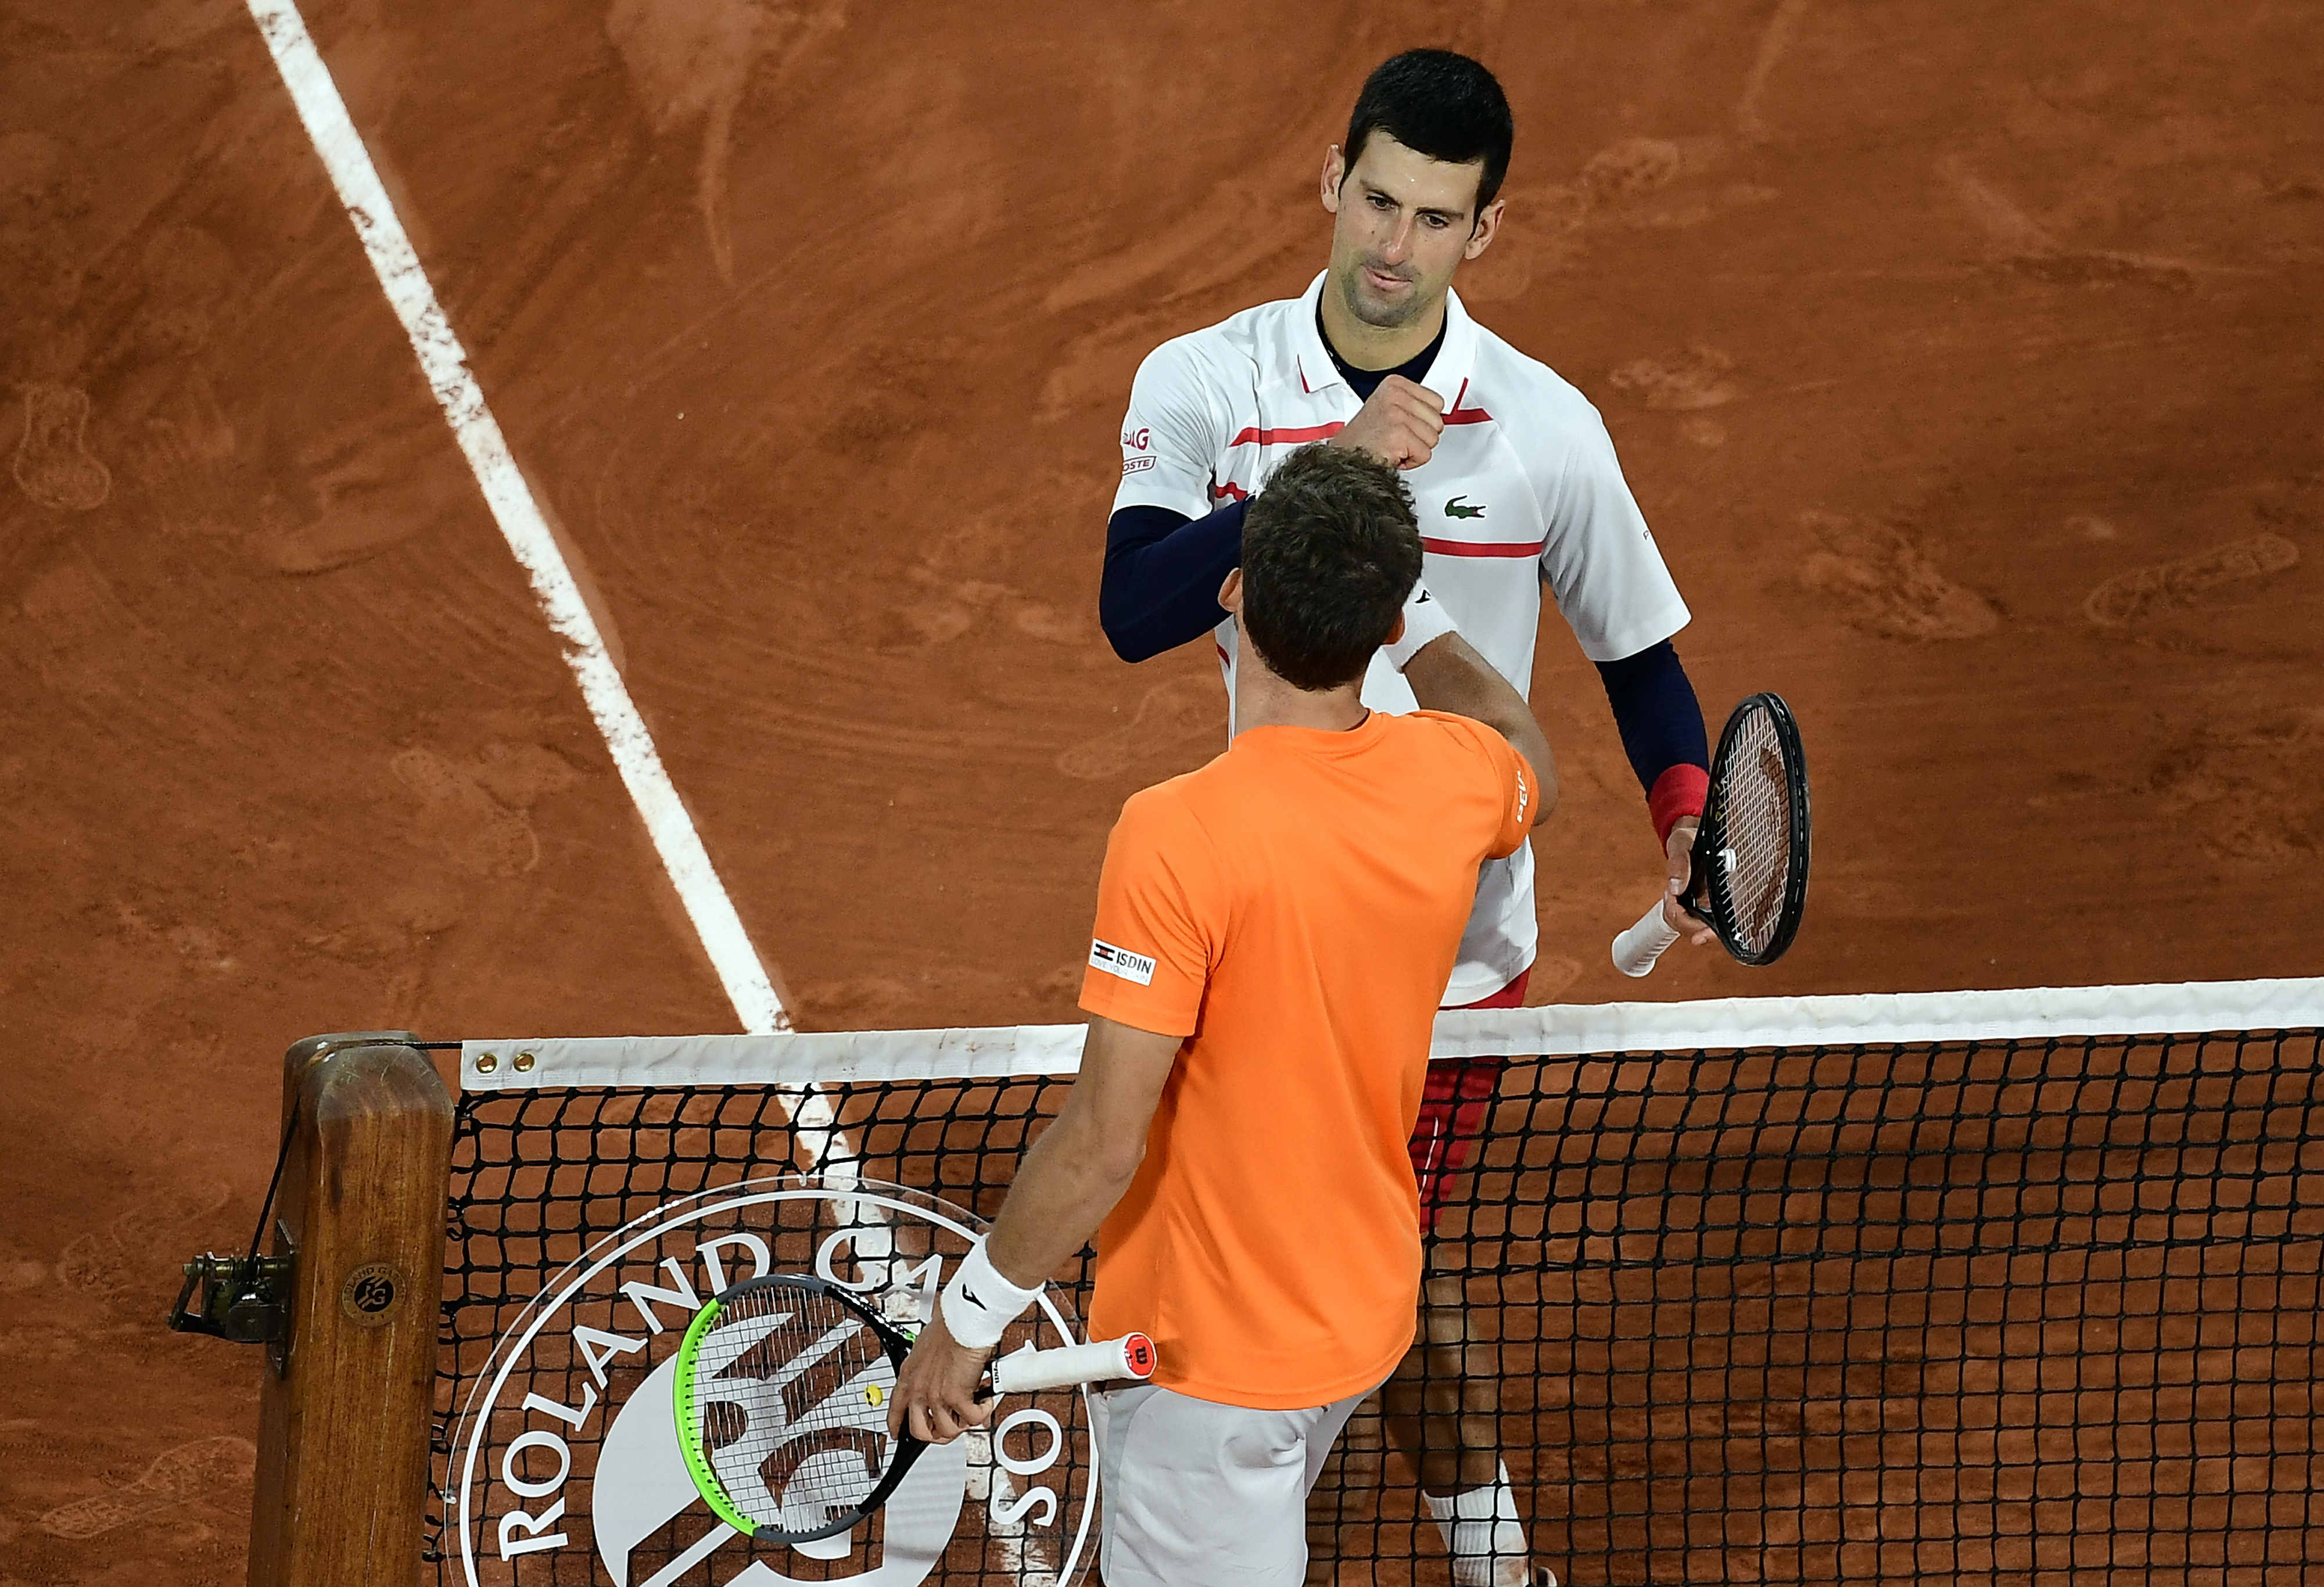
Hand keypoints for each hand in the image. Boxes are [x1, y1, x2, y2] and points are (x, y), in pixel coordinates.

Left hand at [886, 1303, 995, 1444]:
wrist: (962, 1322)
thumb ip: (927, 1368)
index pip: (895, 1409)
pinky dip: (982, 1411)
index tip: (896, 1432)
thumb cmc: (948, 1327)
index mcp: (908, 1376)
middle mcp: (919, 1390)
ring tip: (972, 1407)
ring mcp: (936, 1396)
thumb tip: (938, 1375)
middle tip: (951, 1425)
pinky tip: (985, 1399)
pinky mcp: (957, 1398)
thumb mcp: (924, 1348)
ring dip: (963, 1422)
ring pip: (948, 1430)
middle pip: (920, 1431)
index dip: (896, 1425)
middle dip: (937, 1434)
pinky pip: (972, 1418)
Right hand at [1327, 375, 1442, 470]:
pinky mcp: (1399, 435)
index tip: (1403, 424)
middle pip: (1437, 421)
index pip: (1437, 402)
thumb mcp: (1387, 407)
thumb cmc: (1364, 438)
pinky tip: (1394, 454)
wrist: (1343, 458)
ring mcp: (1397, 415)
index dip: (1423, 420)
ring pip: (1433, 439)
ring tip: (1394, 445)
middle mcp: (1396, 396)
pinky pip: (1425, 454)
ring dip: (1415, 449)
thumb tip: (1438, 412)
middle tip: (1398, 437)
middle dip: (1420, 436)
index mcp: (1395, 384)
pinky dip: (1411, 462)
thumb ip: (1413, 404)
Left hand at [1661, 818, 1714, 945]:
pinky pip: (1686, 919)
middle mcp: (1720, 898)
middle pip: (1704, 928)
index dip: (1712, 933)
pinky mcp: (1700, 904)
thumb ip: (1679, 863)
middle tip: (1670, 894)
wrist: (1689, 834)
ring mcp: (1710, 903)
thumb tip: (1676, 888)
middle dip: (1682, 920)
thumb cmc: (1690, 836)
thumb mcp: (1681, 843)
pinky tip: (1672, 896)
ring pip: (1692, 927)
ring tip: (1670, 892)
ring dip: (1676, 915)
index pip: (1726, 920)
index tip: (1697, 939)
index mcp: (1725, 883)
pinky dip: (1675, 913)